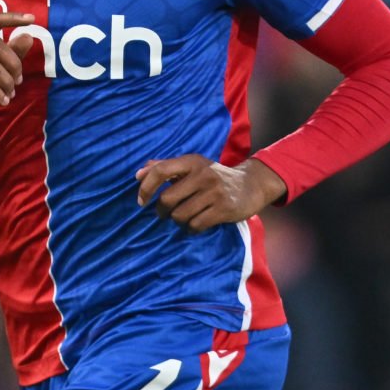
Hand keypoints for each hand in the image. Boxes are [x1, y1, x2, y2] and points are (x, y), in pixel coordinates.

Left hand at [134, 156, 287, 231]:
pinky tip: (196, 224)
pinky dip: (191, 228)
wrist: (251, 185)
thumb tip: (138, 174)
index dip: (146, 187)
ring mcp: (214, 192)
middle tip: (165, 214)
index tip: (141, 201)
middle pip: (167, 199)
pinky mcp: (224, 209)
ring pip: (180, 215)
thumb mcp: (193, 166)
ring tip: (184, 218)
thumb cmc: (214, 177)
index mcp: (191, 161)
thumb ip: (166, 167)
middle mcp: (202, 174)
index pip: (161, 171)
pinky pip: (195, 225)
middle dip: (162, 211)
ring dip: (178, 221)